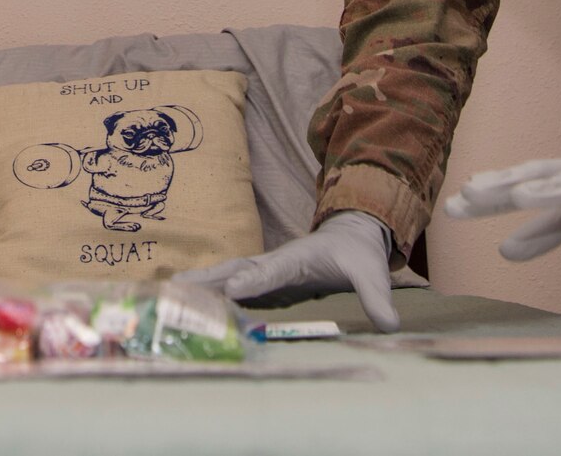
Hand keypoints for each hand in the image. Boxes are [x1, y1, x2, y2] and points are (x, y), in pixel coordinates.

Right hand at [179, 211, 399, 331]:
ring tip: (170, 296)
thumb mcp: (372, 273)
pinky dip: (210, 294)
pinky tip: (190, 307)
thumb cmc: (357, 253)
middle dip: (208, 280)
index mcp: (299, 258)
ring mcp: (266, 272)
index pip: (273, 270)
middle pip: (236, 270)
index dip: (253, 282)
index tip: (231, 292)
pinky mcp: (264, 283)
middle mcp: (275, 263)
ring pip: (227, 277)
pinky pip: (232, 288)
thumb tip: (390, 326)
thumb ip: (378, 298)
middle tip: (177, 291)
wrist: (350, 234)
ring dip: (201, 286)